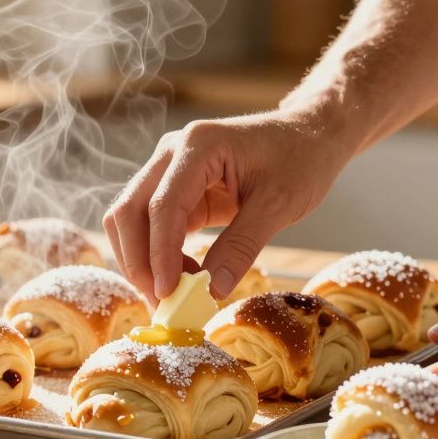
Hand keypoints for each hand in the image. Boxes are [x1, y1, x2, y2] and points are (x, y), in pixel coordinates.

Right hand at [104, 104, 352, 300]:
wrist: (308, 135)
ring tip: (173, 295)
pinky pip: (151, 225)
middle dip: (139, 262)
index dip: (159, 254)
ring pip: (130, 220)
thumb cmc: (299, 159)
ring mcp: (169, 169)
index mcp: (199, 146)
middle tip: (162, 303)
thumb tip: (212, 291)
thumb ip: (242, 246)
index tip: (167, 293)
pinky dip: (158, 255)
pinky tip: (183, 278)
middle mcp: (172, 153)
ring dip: (142, 261)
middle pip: (129, 212)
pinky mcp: (175, 189)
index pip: (163, 205)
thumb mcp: (278, 205)